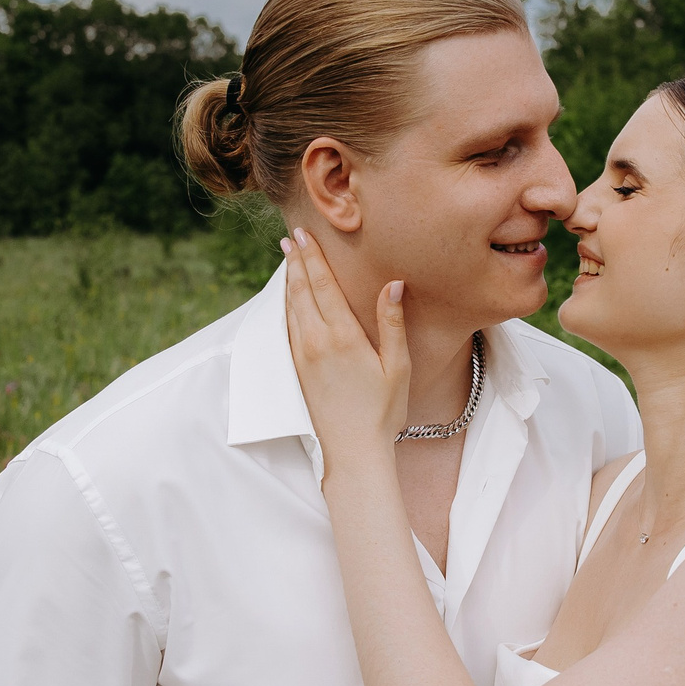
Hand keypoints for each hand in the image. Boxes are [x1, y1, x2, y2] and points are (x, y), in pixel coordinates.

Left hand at [280, 229, 409, 452]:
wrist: (353, 450)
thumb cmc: (382, 410)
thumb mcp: (397, 366)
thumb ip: (391, 322)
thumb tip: (393, 284)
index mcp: (342, 337)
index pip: (323, 286)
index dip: (313, 258)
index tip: (303, 235)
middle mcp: (316, 341)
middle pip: (301, 291)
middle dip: (296, 262)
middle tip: (291, 237)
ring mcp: (302, 355)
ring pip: (291, 307)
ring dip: (289, 280)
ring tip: (287, 259)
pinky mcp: (297, 369)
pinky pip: (287, 326)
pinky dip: (287, 304)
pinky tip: (288, 298)